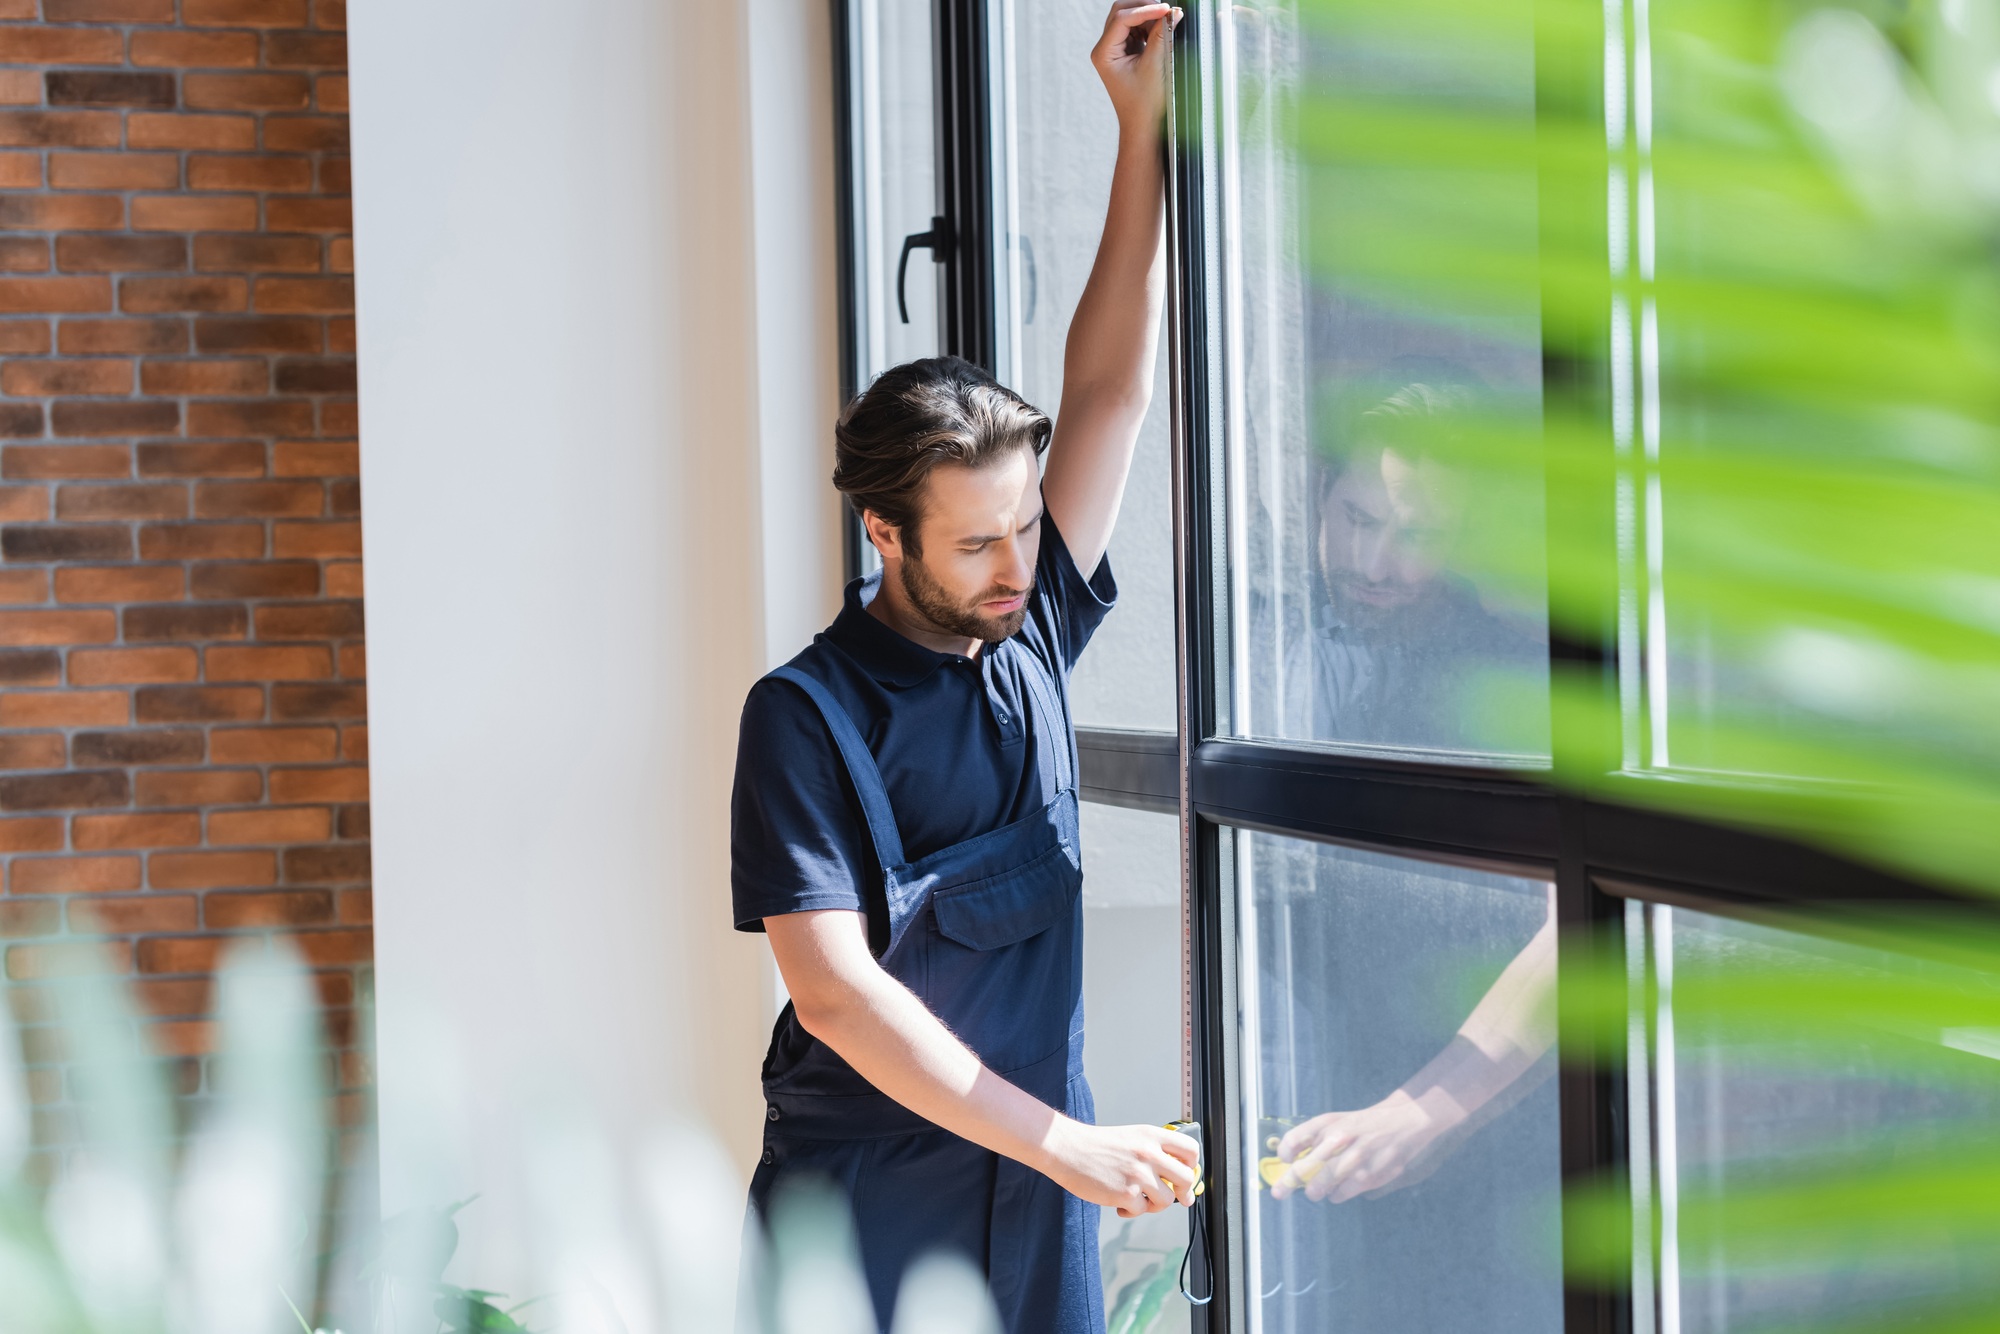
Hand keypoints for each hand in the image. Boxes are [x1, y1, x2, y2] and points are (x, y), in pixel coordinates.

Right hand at [1039, 1118, 1198, 1217]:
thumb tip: (1175, 1177)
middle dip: (1184, 1192)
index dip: (1193, 1165)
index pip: (1190, 1149)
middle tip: (1178, 1198)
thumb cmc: (1097, 1146)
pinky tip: (1120, 1205)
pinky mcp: (1126, 1193)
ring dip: (1155, 1204)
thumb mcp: (1131, 1137)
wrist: (1068, 1149)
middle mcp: (1149, 1153)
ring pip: (1167, 1200)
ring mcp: (1138, 1174)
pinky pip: (1141, 1210)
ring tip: (1139, 1200)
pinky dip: (1131, 1211)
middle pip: (1187, 1178)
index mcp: (1151, 1136)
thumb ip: (1153, 1152)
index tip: (1186, 1175)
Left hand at [1091, 1, 1179, 132]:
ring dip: (1148, 17)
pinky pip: (1136, 29)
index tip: (1166, 9)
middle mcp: (1104, 49)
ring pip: (1129, 18)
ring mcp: (1114, 49)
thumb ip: (1162, 35)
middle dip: (1144, 8)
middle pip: (1121, 12)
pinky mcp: (1125, 51)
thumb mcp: (1155, 65)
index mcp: (1104, 54)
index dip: (1145, 10)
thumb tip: (1172, 12)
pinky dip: (1149, 26)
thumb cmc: (1144, 103)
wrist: (1142, 125)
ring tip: (1167, 24)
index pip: (1122, 19)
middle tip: (1167, 10)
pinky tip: (1162, 31)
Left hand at [1269, 1089, 1468, 1203]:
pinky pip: (1341, 1194)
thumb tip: (1289, 1160)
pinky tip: (1340, 1188)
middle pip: (1303, 1168)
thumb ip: (1312, 1136)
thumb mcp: (1335, 1121)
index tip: (1285, 1161)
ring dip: (1315, 1191)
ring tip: (1316, 1190)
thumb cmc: (1361, 1125)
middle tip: (1281, 1192)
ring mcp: (1355, 1158)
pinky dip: (1336, 1195)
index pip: (1294, 1139)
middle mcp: (1339, 1138)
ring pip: (1321, 1186)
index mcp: (1327, 1123)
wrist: (1402, 1122)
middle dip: (1289, 1184)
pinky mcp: (1369, 1176)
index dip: (1283, 1153)